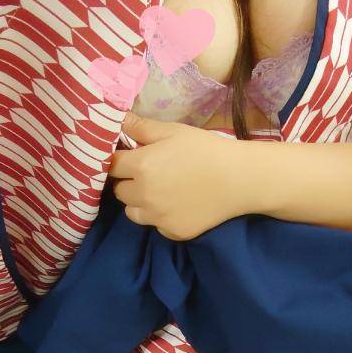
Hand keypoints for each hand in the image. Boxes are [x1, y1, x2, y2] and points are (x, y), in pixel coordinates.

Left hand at [108, 111, 254, 239]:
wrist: (239, 179)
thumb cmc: (206, 149)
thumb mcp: (173, 131)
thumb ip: (141, 127)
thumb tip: (117, 120)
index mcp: (141, 167)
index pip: (112, 165)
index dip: (119, 160)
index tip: (129, 158)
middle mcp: (144, 195)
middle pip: (119, 191)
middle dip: (128, 182)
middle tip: (149, 174)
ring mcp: (158, 218)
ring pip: (133, 212)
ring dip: (140, 202)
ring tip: (161, 191)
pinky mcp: (173, 232)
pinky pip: (156, 225)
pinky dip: (161, 217)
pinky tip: (178, 205)